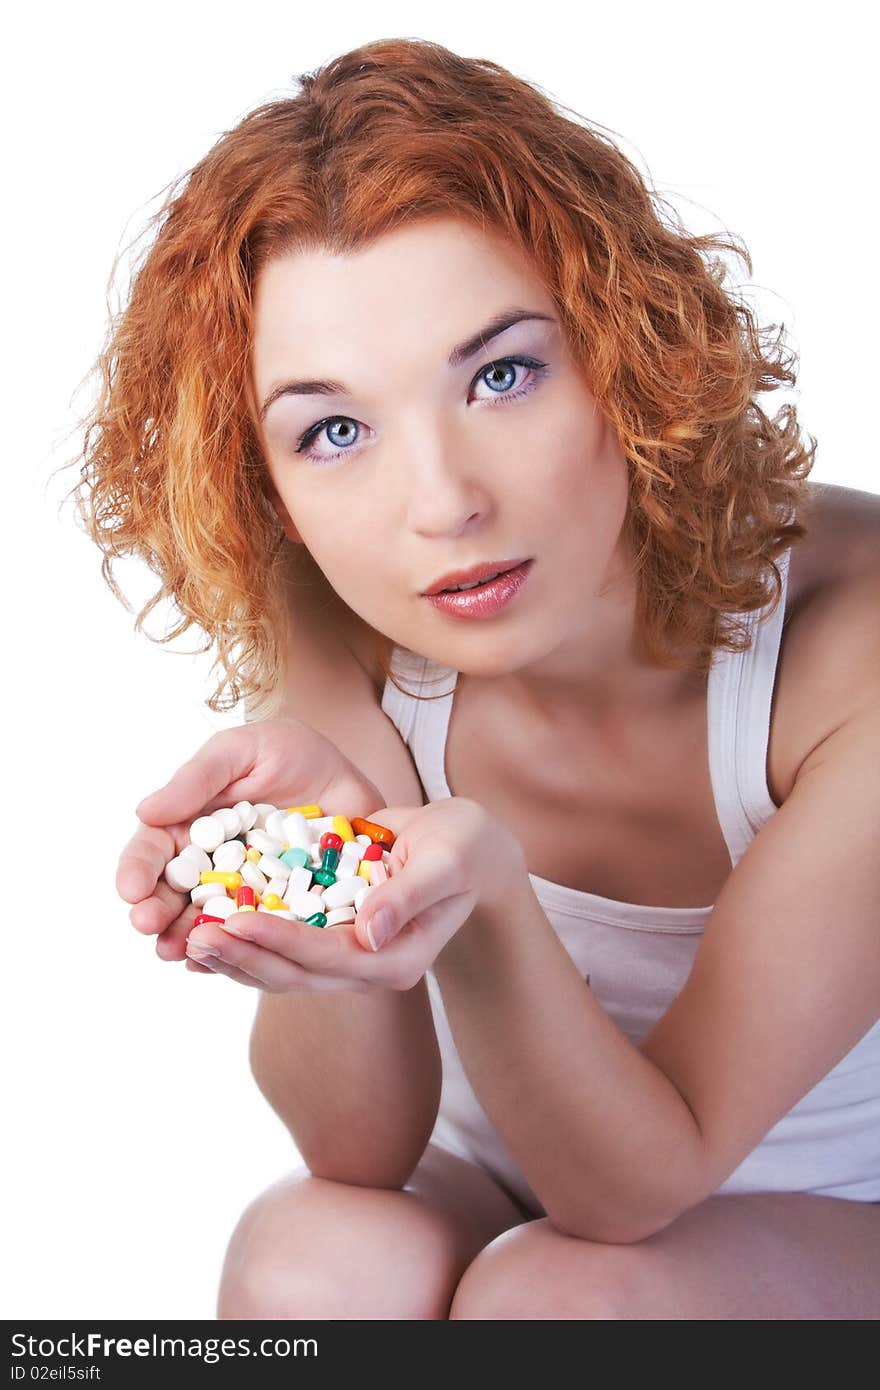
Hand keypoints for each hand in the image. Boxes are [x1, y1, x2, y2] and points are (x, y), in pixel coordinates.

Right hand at [116, 717, 384, 969]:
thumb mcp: (244, 751)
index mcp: (190, 826)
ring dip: (188, 939)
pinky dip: (237, 952)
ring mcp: (244, 893)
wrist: (351, 775)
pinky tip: (221, 963)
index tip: (130, 889)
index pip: (153, 851)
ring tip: (175, 951)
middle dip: (155, 911)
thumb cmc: (288, 753)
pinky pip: (256, 937)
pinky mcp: (281, 912)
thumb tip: (145, 812)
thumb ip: (199, 778)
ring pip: (208, 923)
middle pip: (173, 895)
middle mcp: (210, 866)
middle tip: (147, 924)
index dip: (137, 870)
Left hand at [189, 797, 527, 993]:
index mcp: (398, 957)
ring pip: (281, 970)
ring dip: (235, 957)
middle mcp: (369, 968)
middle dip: (243, 956)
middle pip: (295, 973)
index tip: (235, 920)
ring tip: (186, 940)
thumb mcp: (445, 860)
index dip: (280, 940)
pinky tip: (205, 931)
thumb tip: (370, 932)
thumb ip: (408, 895)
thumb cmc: (465, 847)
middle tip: (192, 938)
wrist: (468, 849)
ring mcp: (348, 958)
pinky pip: (281, 950)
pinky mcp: (331, 939)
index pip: (328, 956)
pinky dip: (245, 942)